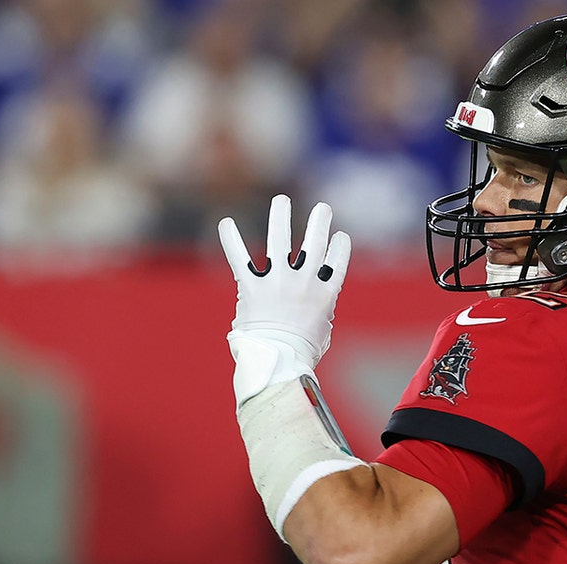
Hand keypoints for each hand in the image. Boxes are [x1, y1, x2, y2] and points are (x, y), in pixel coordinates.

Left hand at [219, 194, 350, 404]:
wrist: (278, 360)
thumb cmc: (302, 352)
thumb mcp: (322, 330)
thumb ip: (320, 311)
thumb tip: (316, 308)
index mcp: (325, 293)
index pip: (337, 261)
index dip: (340, 246)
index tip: (340, 236)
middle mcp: (304, 281)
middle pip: (315, 243)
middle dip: (320, 222)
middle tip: (323, 209)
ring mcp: (278, 281)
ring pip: (280, 240)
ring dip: (281, 216)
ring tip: (282, 200)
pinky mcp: (252, 287)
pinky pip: (240, 258)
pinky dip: (231, 239)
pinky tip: (226, 222)